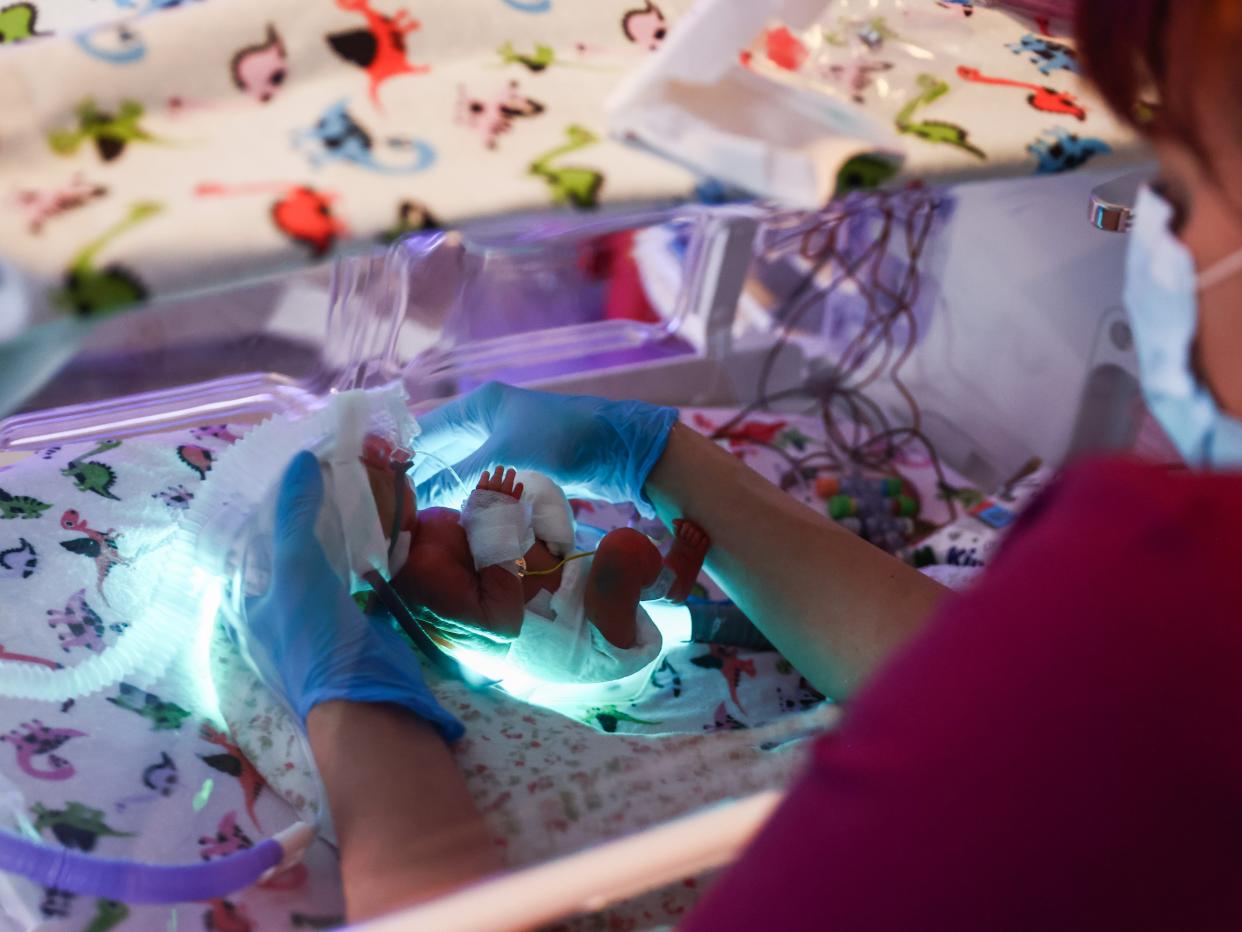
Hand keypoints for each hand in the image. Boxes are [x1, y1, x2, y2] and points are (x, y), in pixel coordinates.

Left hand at [243, 452, 462, 739]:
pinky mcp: (357, 622)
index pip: (252, 540)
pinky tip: (385, 528)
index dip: (272, 504)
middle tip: (335, 469)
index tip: (298, 467)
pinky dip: (369, 553)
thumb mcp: (297, 569)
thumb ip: (296, 515)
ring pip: (328, 559)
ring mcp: (321, 616)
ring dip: (343, 528)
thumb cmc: (316, 637)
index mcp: (248, 600)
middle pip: (292, 547)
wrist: (367, 701)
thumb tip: (302, 459)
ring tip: (360, 488)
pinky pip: (358, 576)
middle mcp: (279, 607)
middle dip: (311, 512)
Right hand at [413, 382, 678, 511]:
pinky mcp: (523, 470)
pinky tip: (455, 520)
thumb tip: (418, 498)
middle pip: (444, 452)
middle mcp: (488, 422)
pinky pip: (486, 486)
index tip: (377, 482)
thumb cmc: (557, 441)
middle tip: (394, 509)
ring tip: (418, 519)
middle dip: (424, 479)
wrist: (617, 452)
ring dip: (447, 494)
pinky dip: (472, 501)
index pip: (426, 427)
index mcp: (479, 405)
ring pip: (464, 472)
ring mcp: (506, 446)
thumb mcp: (501, 457)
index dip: (403, 453)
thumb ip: (458, 476)